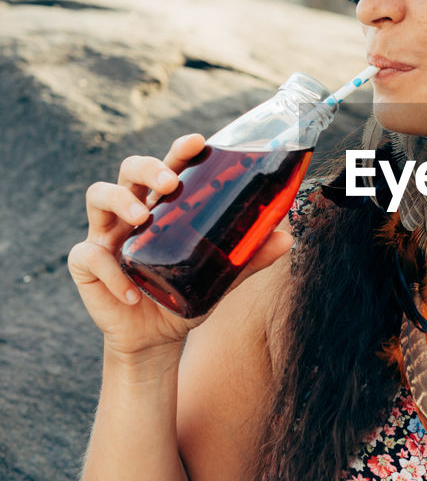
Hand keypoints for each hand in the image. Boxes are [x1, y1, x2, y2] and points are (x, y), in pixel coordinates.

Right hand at [68, 133, 293, 356]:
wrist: (153, 339)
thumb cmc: (182, 296)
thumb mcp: (218, 278)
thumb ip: (248, 259)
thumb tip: (286, 237)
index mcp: (162, 206)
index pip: (169, 167)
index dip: (179, 151)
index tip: (198, 142)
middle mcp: (131, 210)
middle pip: (129, 169)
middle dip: (148, 167)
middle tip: (168, 183)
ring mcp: (105, 233)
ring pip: (98, 195)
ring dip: (120, 200)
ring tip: (142, 217)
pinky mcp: (86, 262)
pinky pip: (89, 256)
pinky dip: (112, 274)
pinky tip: (133, 293)